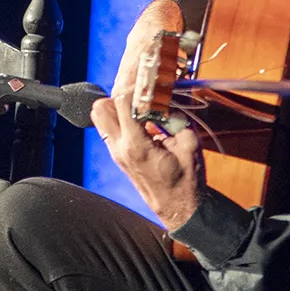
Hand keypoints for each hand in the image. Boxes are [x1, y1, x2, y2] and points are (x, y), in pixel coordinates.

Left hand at [95, 0, 202, 229]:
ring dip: (117, 106)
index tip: (149, 82)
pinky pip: (109, 128)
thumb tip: (167, 100)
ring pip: (100, 117)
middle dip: (120, 95)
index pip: (122, 102)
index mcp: (137, 144)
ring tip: (140, 108)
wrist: (178, 208)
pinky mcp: (117, 155)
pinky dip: (120, 118)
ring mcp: (115, 153)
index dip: (136, 87)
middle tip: (140, 95)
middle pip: (101, 107)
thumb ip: (177, 119)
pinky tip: (141, 121)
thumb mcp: (190, 145)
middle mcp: (120, 148)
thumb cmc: (187, 179)